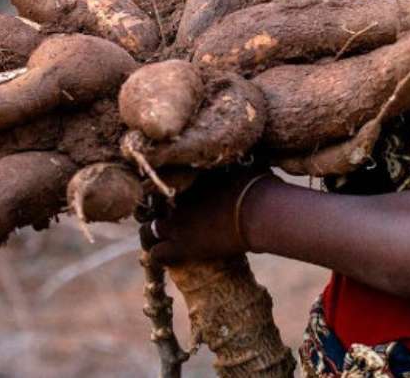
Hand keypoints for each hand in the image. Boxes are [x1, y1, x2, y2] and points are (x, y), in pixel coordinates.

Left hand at [141, 169, 279, 265]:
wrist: (262, 212)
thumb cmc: (259, 186)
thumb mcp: (242, 166)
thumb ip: (233, 162)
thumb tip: (244, 153)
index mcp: (186, 177)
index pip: (163, 183)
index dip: (166, 194)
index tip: (173, 200)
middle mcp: (175, 198)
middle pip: (150, 206)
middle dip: (155, 212)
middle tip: (164, 220)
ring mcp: (176, 222)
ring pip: (147, 231)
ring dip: (151, 235)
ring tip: (158, 242)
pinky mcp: (183, 246)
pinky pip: (157, 254)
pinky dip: (159, 256)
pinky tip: (166, 258)